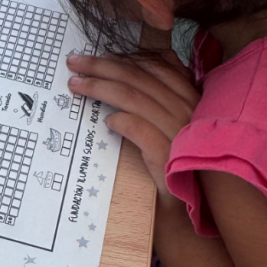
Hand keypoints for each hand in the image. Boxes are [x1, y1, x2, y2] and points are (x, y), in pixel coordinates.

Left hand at [66, 52, 198, 199]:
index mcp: (191, 97)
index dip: (121, 58)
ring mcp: (179, 132)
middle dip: (102, 66)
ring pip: (133, 98)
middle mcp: (187, 110)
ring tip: (77, 85)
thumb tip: (132, 68)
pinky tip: (106, 121)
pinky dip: (120, 120)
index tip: (94, 56)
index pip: (154, 66)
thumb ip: (161, 96)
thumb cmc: (179, 165)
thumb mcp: (176, 124)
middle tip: (74, 62)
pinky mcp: (168, 156)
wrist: (190, 210)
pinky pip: (139, 129)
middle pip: (137, 77)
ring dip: (100, 87)